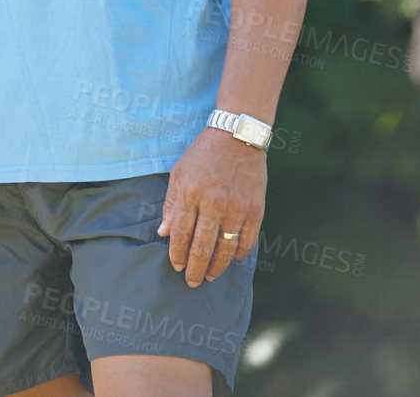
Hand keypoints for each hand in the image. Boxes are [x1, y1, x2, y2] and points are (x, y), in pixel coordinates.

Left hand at [157, 127, 266, 287]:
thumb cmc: (203, 155)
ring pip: (227, 248)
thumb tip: (163, 233)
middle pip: (203, 247)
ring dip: (217, 267)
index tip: (176, 266)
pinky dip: (239, 253)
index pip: (182, 234)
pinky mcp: (256, 209)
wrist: (237, 137)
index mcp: (192, 193)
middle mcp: (215, 203)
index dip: (178, 254)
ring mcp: (238, 208)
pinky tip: (231, 258)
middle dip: (196, 268)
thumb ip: (172, 205)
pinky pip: (248, 241)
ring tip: (210, 276)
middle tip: (192, 282)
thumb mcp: (179, 174)